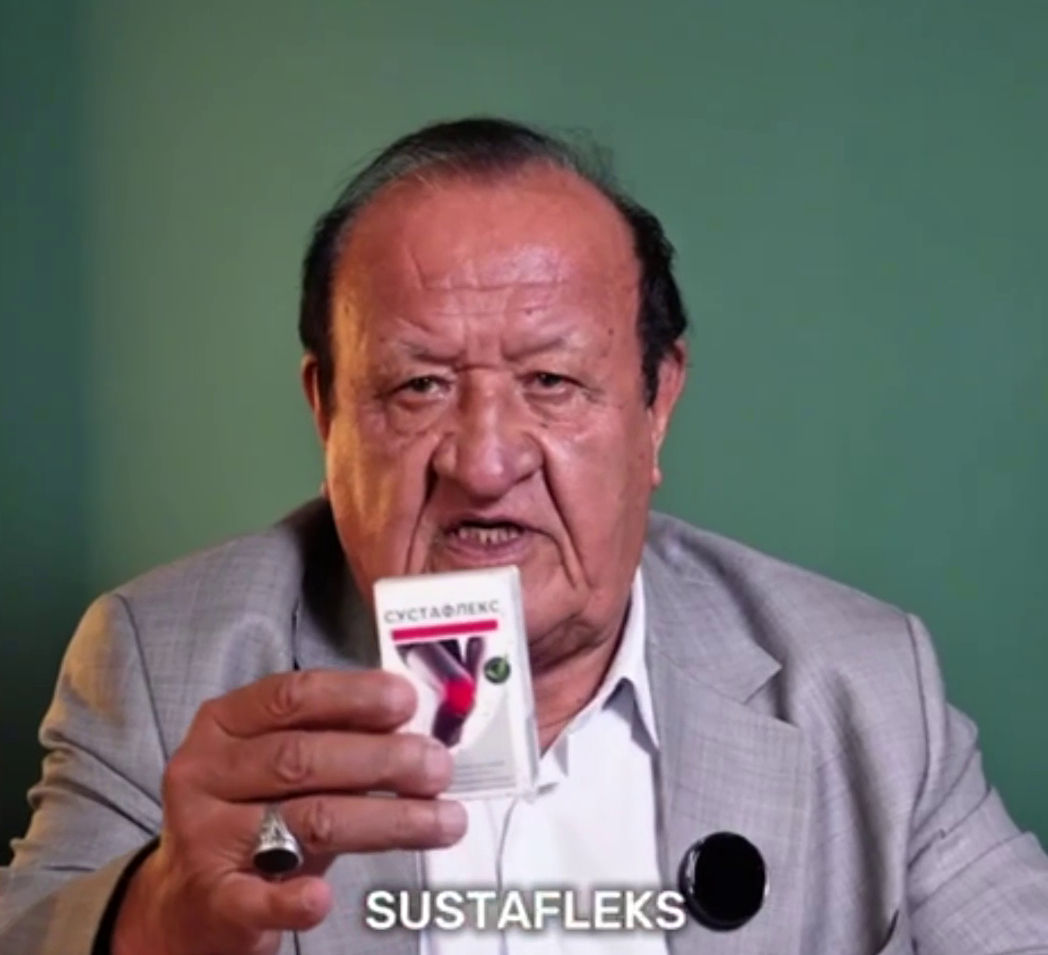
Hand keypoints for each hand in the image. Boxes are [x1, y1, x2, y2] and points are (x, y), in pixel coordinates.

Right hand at [113, 669, 464, 954]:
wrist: (190, 896)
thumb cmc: (254, 812)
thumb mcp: (284, 763)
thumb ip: (339, 738)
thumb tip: (414, 726)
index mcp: (225, 724)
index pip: (291, 696)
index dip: (354, 696)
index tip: (406, 702)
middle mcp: (208, 773)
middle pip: (302, 757)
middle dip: (382, 759)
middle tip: (437, 766)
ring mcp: (205, 836)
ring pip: (306, 819)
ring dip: (385, 820)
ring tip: (441, 819)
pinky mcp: (212, 898)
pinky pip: (257, 898)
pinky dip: (292, 900)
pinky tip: (324, 898)